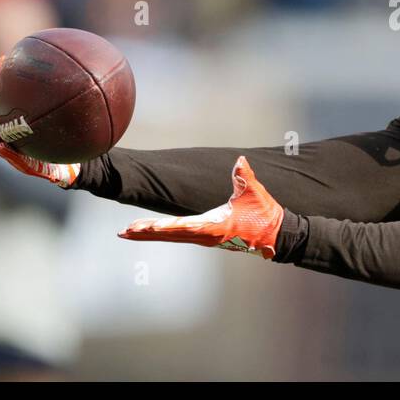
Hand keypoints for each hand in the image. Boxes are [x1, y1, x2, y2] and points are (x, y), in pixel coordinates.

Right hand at [0, 56, 80, 188]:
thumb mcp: (43, 113)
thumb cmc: (48, 137)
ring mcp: (12, 151)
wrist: (64, 165)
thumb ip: (35, 94)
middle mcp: (4, 135)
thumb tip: (29, 65)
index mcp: (5, 121)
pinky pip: (15, 159)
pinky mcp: (24, 165)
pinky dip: (5, 152)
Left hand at [117, 156, 284, 258]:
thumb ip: (244, 176)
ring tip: (129, 231)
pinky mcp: (208, 237)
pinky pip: (180, 236)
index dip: (162, 227)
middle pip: (169, 235)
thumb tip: (240, 161)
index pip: (182, 227)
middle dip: (146, 233)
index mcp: (213, 226)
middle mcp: (205, 235)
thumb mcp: (254, 193)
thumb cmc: (264, 215)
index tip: (143, 227)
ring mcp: (205, 238)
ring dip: (150, 234)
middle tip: (123, 232)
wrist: (275, 235)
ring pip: (172, 237)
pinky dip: (163, 233)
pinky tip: (153, 230)